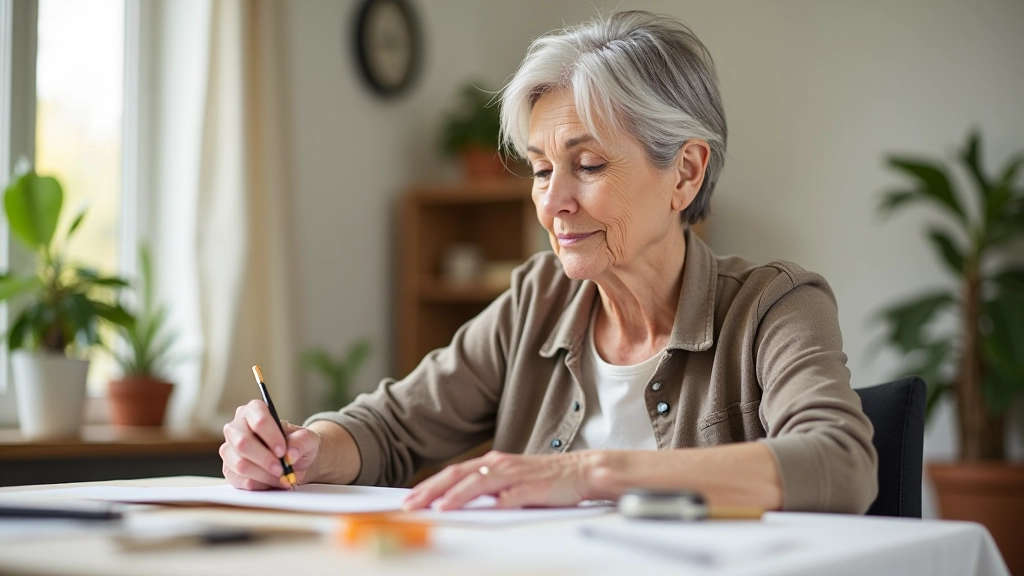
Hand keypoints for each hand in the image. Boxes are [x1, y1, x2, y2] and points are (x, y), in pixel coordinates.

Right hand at [220, 400, 320, 489]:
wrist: (294, 460)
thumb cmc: (297, 443)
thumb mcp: (307, 438)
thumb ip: (301, 442)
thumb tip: (290, 454)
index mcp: (255, 410)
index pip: (258, 420)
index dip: (270, 436)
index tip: (282, 451)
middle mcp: (236, 427)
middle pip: (243, 443)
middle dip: (264, 459)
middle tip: (281, 470)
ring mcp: (229, 449)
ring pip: (240, 464)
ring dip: (263, 475)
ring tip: (281, 478)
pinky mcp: (229, 469)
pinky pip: (239, 480)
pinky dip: (259, 484)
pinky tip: (272, 482)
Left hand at [402, 450, 597, 510]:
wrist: (582, 471)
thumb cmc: (544, 479)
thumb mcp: (508, 482)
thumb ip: (485, 489)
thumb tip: (454, 502)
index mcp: (492, 463)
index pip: (453, 473)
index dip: (429, 485)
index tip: (409, 500)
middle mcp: (500, 465)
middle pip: (459, 475)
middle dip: (432, 490)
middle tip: (410, 505)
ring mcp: (517, 475)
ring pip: (480, 482)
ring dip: (457, 495)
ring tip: (439, 508)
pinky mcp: (535, 487)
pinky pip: (514, 494)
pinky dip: (498, 501)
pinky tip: (486, 509)